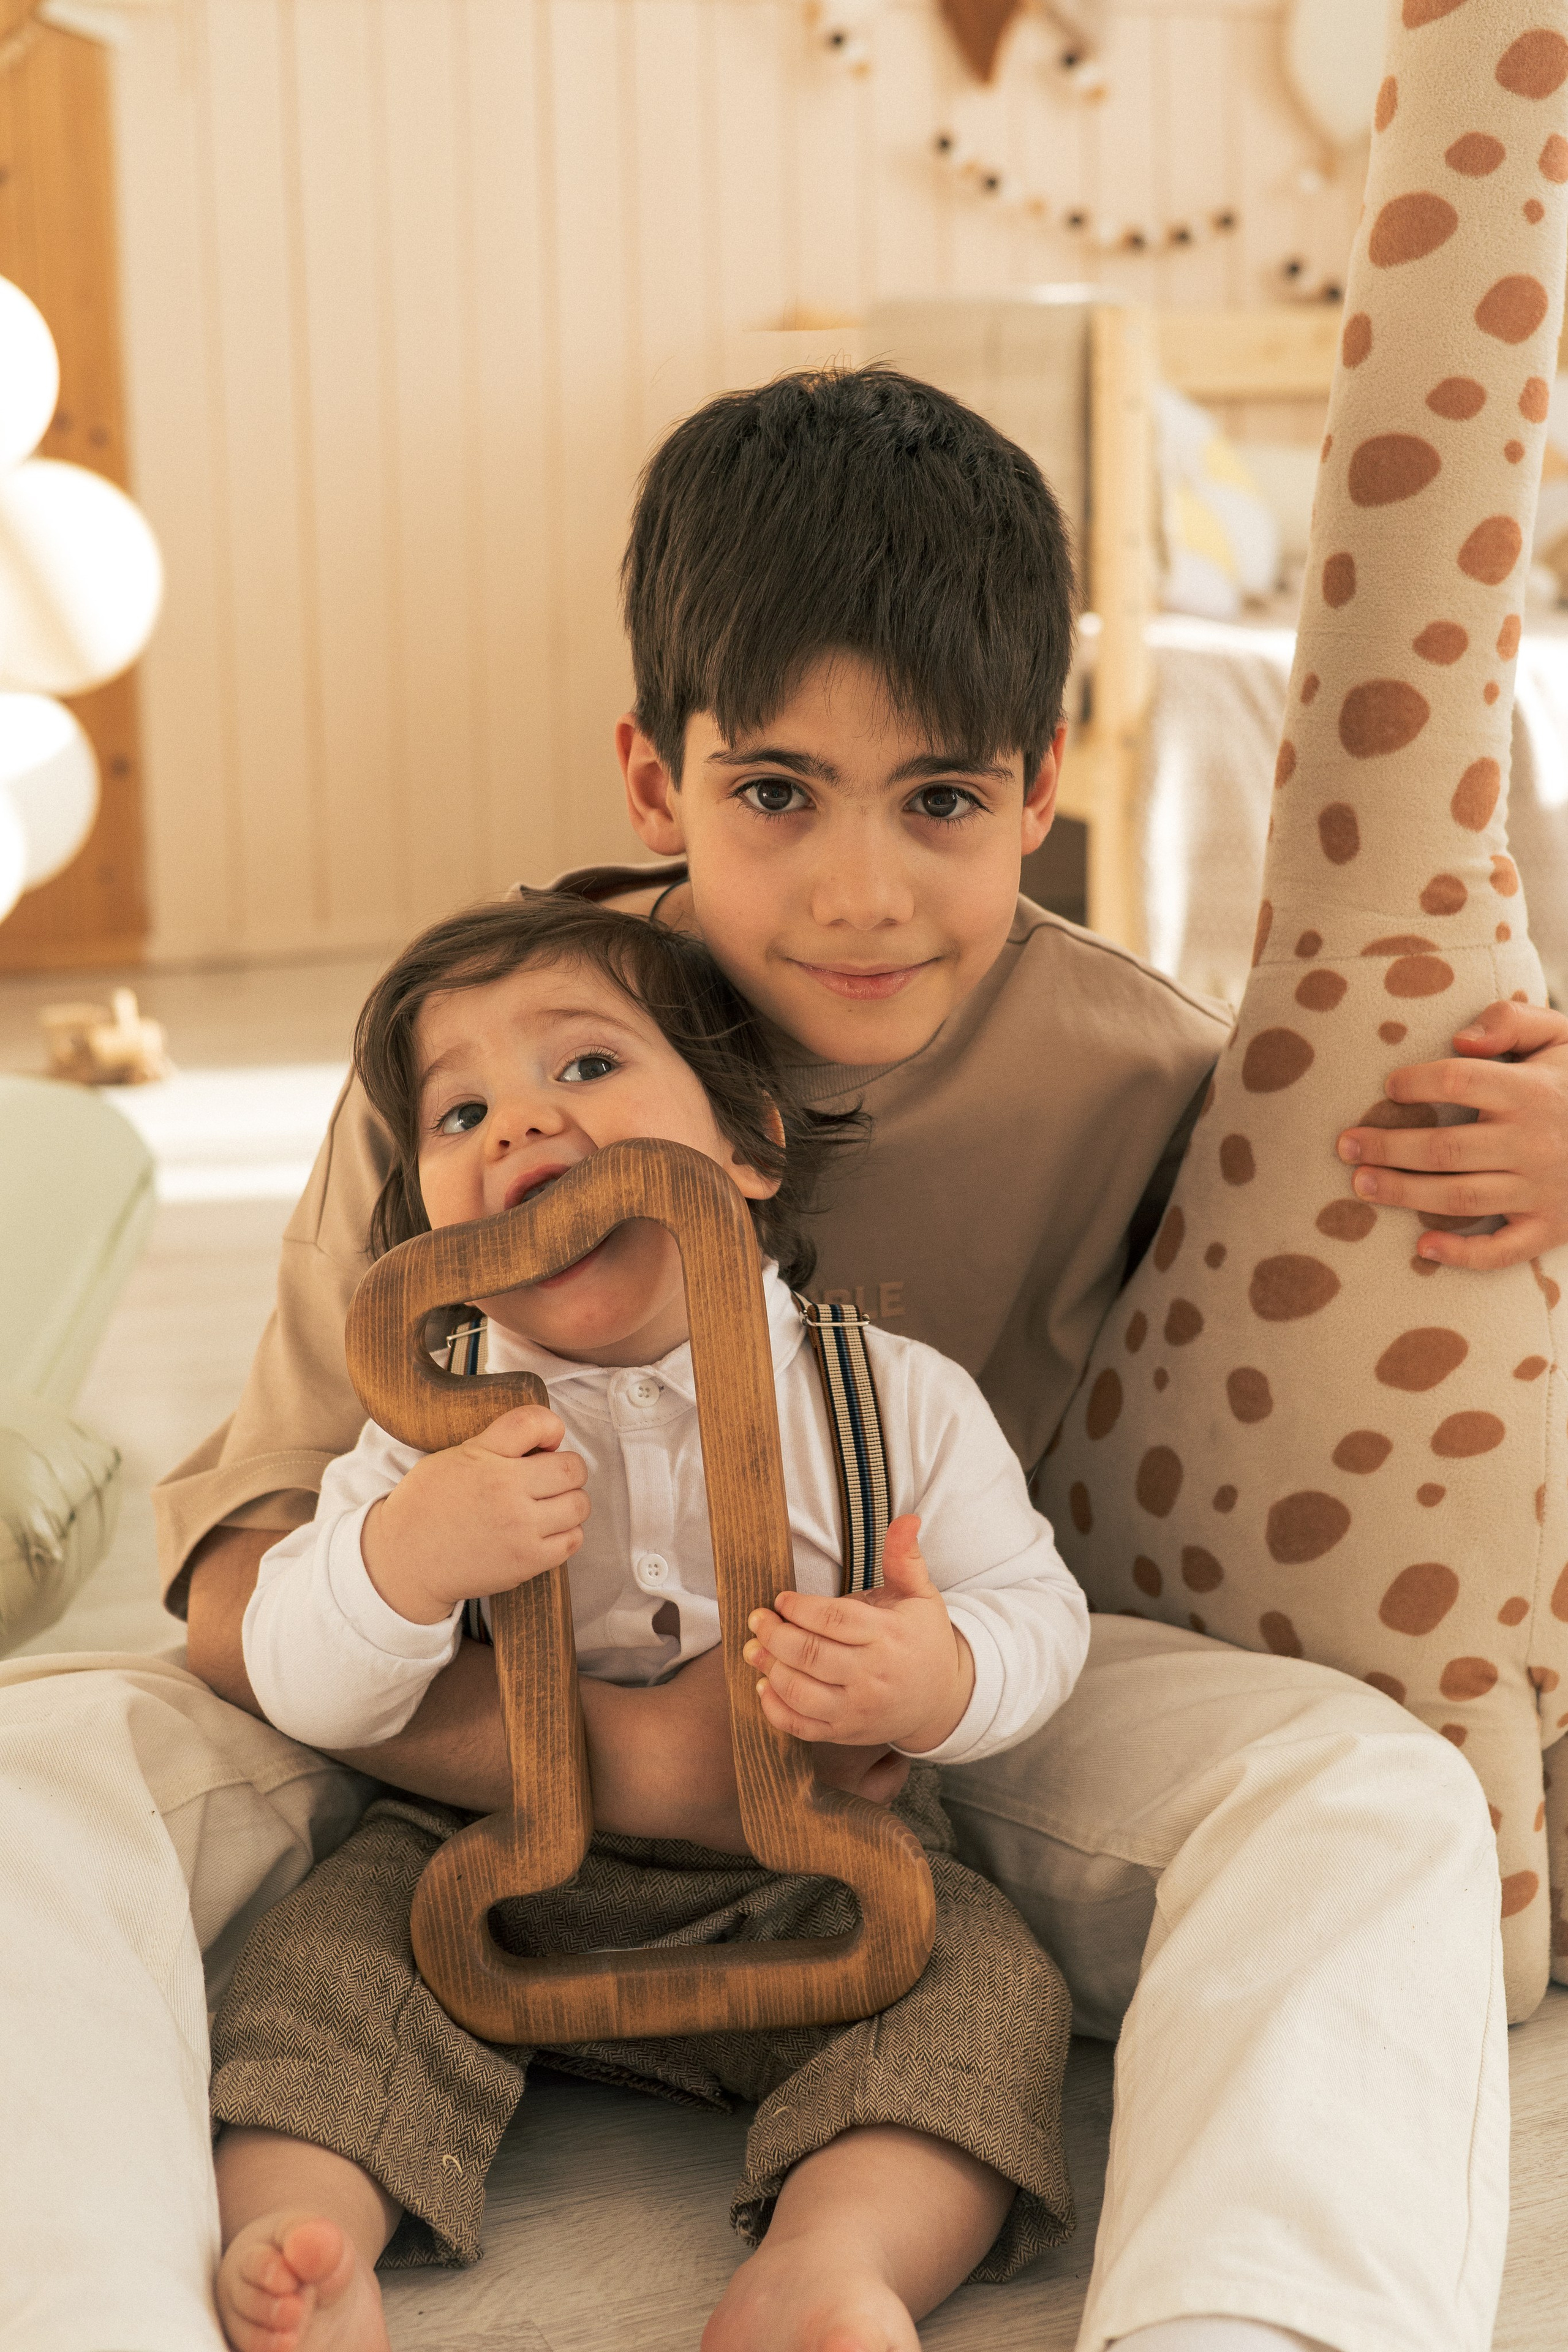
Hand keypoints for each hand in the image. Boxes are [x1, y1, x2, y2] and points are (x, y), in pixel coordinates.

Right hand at [360, 1403, 588, 1624]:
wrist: (406, 1561)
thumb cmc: (428, 1505)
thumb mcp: (454, 1456)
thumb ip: (500, 1441)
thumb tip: (549, 1439)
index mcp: (483, 1457)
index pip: (534, 1422)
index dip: (551, 1426)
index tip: (547, 1441)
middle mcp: (506, 1491)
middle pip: (573, 1468)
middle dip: (567, 1468)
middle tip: (549, 1478)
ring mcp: (520, 1529)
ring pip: (580, 1504)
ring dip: (570, 1501)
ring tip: (549, 1505)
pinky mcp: (526, 1562)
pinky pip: (573, 1540)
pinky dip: (566, 1532)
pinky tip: (546, 1530)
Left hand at [743, 1516, 973, 1754]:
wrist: (941, 1700)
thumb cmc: (923, 1640)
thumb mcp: (921, 1596)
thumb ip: (905, 1558)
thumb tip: (905, 1519)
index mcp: (889, 1637)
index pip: (834, 1620)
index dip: (800, 1608)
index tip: (781, 1599)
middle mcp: (873, 1676)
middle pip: (811, 1655)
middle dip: (776, 1635)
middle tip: (758, 1620)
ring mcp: (858, 1709)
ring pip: (801, 1691)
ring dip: (770, 1669)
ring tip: (753, 1649)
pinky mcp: (846, 1733)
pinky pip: (802, 1727)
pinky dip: (776, 1709)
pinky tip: (765, 1687)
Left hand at [1336, 1001, 1567, 1270]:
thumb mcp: (1562, 1037)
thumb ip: (1512, 1021)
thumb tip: (1460, 1040)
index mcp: (1530, 1090)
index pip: (1458, 1080)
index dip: (1414, 1083)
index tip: (1388, 1088)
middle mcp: (1533, 1142)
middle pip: (1443, 1147)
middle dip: (1387, 1147)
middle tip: (1345, 1145)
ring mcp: (1542, 1190)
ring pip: (1460, 1198)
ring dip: (1403, 1193)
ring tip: (1361, 1183)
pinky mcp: (1551, 1227)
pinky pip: (1503, 1250)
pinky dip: (1462, 1255)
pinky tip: (1423, 1249)